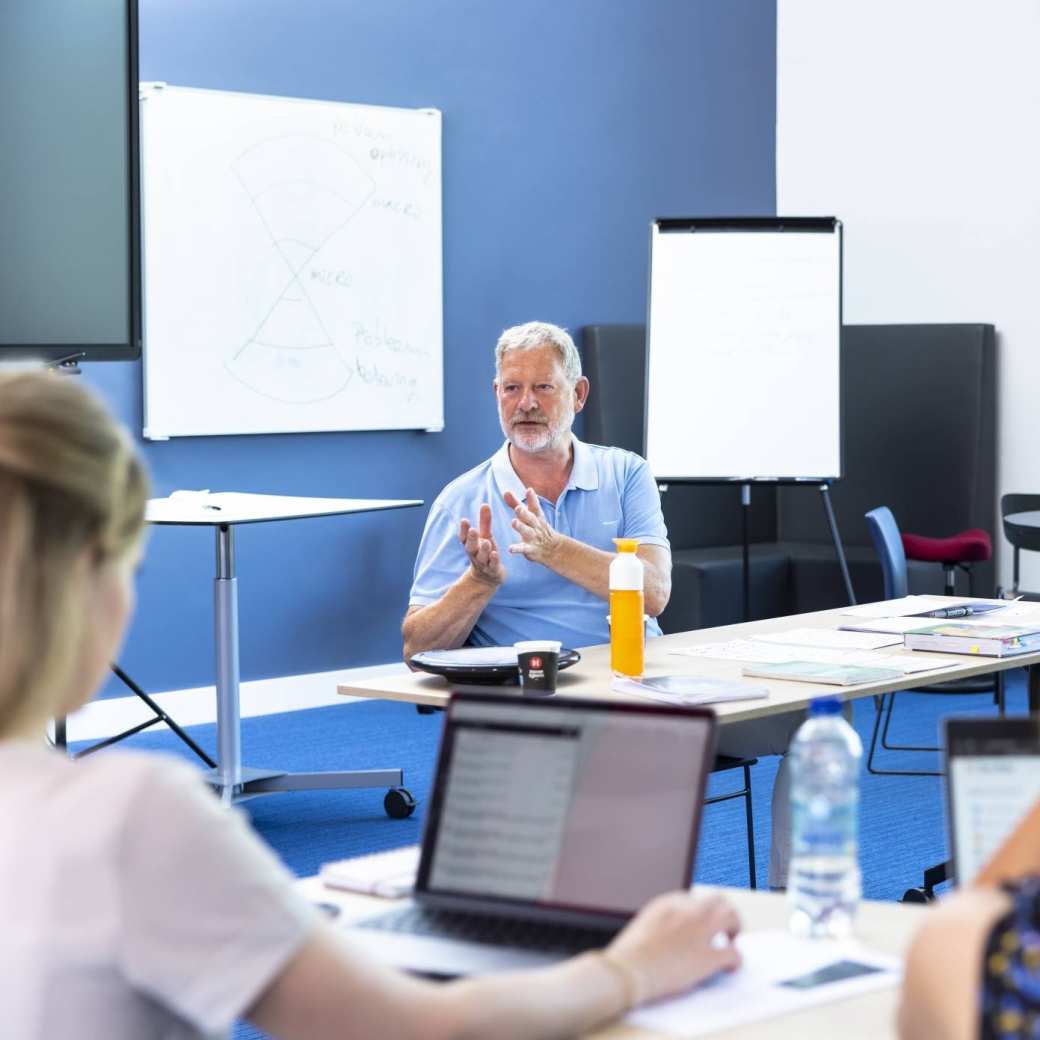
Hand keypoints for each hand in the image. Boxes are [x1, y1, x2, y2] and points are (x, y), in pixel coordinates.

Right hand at [459, 504, 505, 587]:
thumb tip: (484, 504)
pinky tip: (495, 554)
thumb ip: (485, 521)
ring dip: (483, 550)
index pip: (464, 538)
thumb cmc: (486, 551)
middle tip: (473, 530)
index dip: (463, 530)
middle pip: (470, 547)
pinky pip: (492, 565)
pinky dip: (493, 560)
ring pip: (482, 557)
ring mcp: (483, 563)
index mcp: (471, 545)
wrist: (487, 578)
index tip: (464, 520)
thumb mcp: (485, 535)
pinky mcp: (493, 570)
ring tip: (486, 542)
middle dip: (471, 539)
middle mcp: (475, 554)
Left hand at [504, 488, 559, 564]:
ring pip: (527, 532)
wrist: (553, 549)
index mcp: (536, 516)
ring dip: (521, 527)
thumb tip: (506, 491)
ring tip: (514, 522)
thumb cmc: (537, 527)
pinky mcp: (530, 549)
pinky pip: (524, 549)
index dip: (532, 498)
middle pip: (530, 518)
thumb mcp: (528, 514)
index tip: (529, 490)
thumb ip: (515, 503)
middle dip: (524, 513)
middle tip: (518, 507)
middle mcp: (535, 526)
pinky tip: (510, 549)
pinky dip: (517, 549)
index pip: (535, 506)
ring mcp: (534, 538)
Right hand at [604, 892, 740, 1005]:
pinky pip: (734, 954)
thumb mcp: (643, 926)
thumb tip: (674, 934)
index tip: (699, 923)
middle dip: (722, 913)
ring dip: (734, 927)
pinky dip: (736, 960)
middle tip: (722, 928)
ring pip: (731, 916)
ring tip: (731, 940)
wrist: (627, 971)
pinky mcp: (707, 958)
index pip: (693, 899)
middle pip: (717, 900)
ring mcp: (699, 932)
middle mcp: (687, 911)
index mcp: (668, 902)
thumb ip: (661, 923)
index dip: (699, 913)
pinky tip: (730, 967)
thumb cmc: (629, 955)